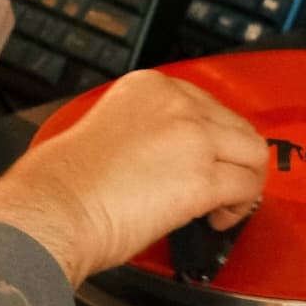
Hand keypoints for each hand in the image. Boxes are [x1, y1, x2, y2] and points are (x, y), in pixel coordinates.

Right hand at [0, 69, 268, 284]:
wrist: (51, 209)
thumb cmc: (62, 186)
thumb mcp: (107, 131)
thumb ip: (146, 132)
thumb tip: (170, 158)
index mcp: (149, 87)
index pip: (208, 106)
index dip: (213, 140)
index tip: (207, 160)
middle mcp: (176, 103)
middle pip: (238, 127)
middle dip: (235, 161)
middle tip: (222, 188)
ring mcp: (193, 137)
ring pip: (253, 154)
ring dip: (245, 183)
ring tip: (223, 206)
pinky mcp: (203, 177)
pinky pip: (246, 188)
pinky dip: (239, 208)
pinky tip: (216, 219)